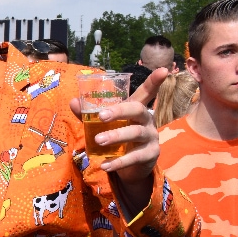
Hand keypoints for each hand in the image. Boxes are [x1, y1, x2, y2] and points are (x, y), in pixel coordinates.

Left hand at [70, 67, 167, 181]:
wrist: (132, 167)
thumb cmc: (118, 139)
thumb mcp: (104, 125)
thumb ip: (89, 114)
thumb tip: (73, 102)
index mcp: (136, 109)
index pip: (147, 92)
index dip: (154, 81)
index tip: (163, 69)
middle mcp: (147, 120)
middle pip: (138, 110)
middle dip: (120, 111)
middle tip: (101, 116)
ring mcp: (151, 137)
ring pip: (136, 133)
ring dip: (116, 136)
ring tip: (98, 141)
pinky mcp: (150, 154)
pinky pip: (135, 157)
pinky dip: (119, 161)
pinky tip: (105, 165)